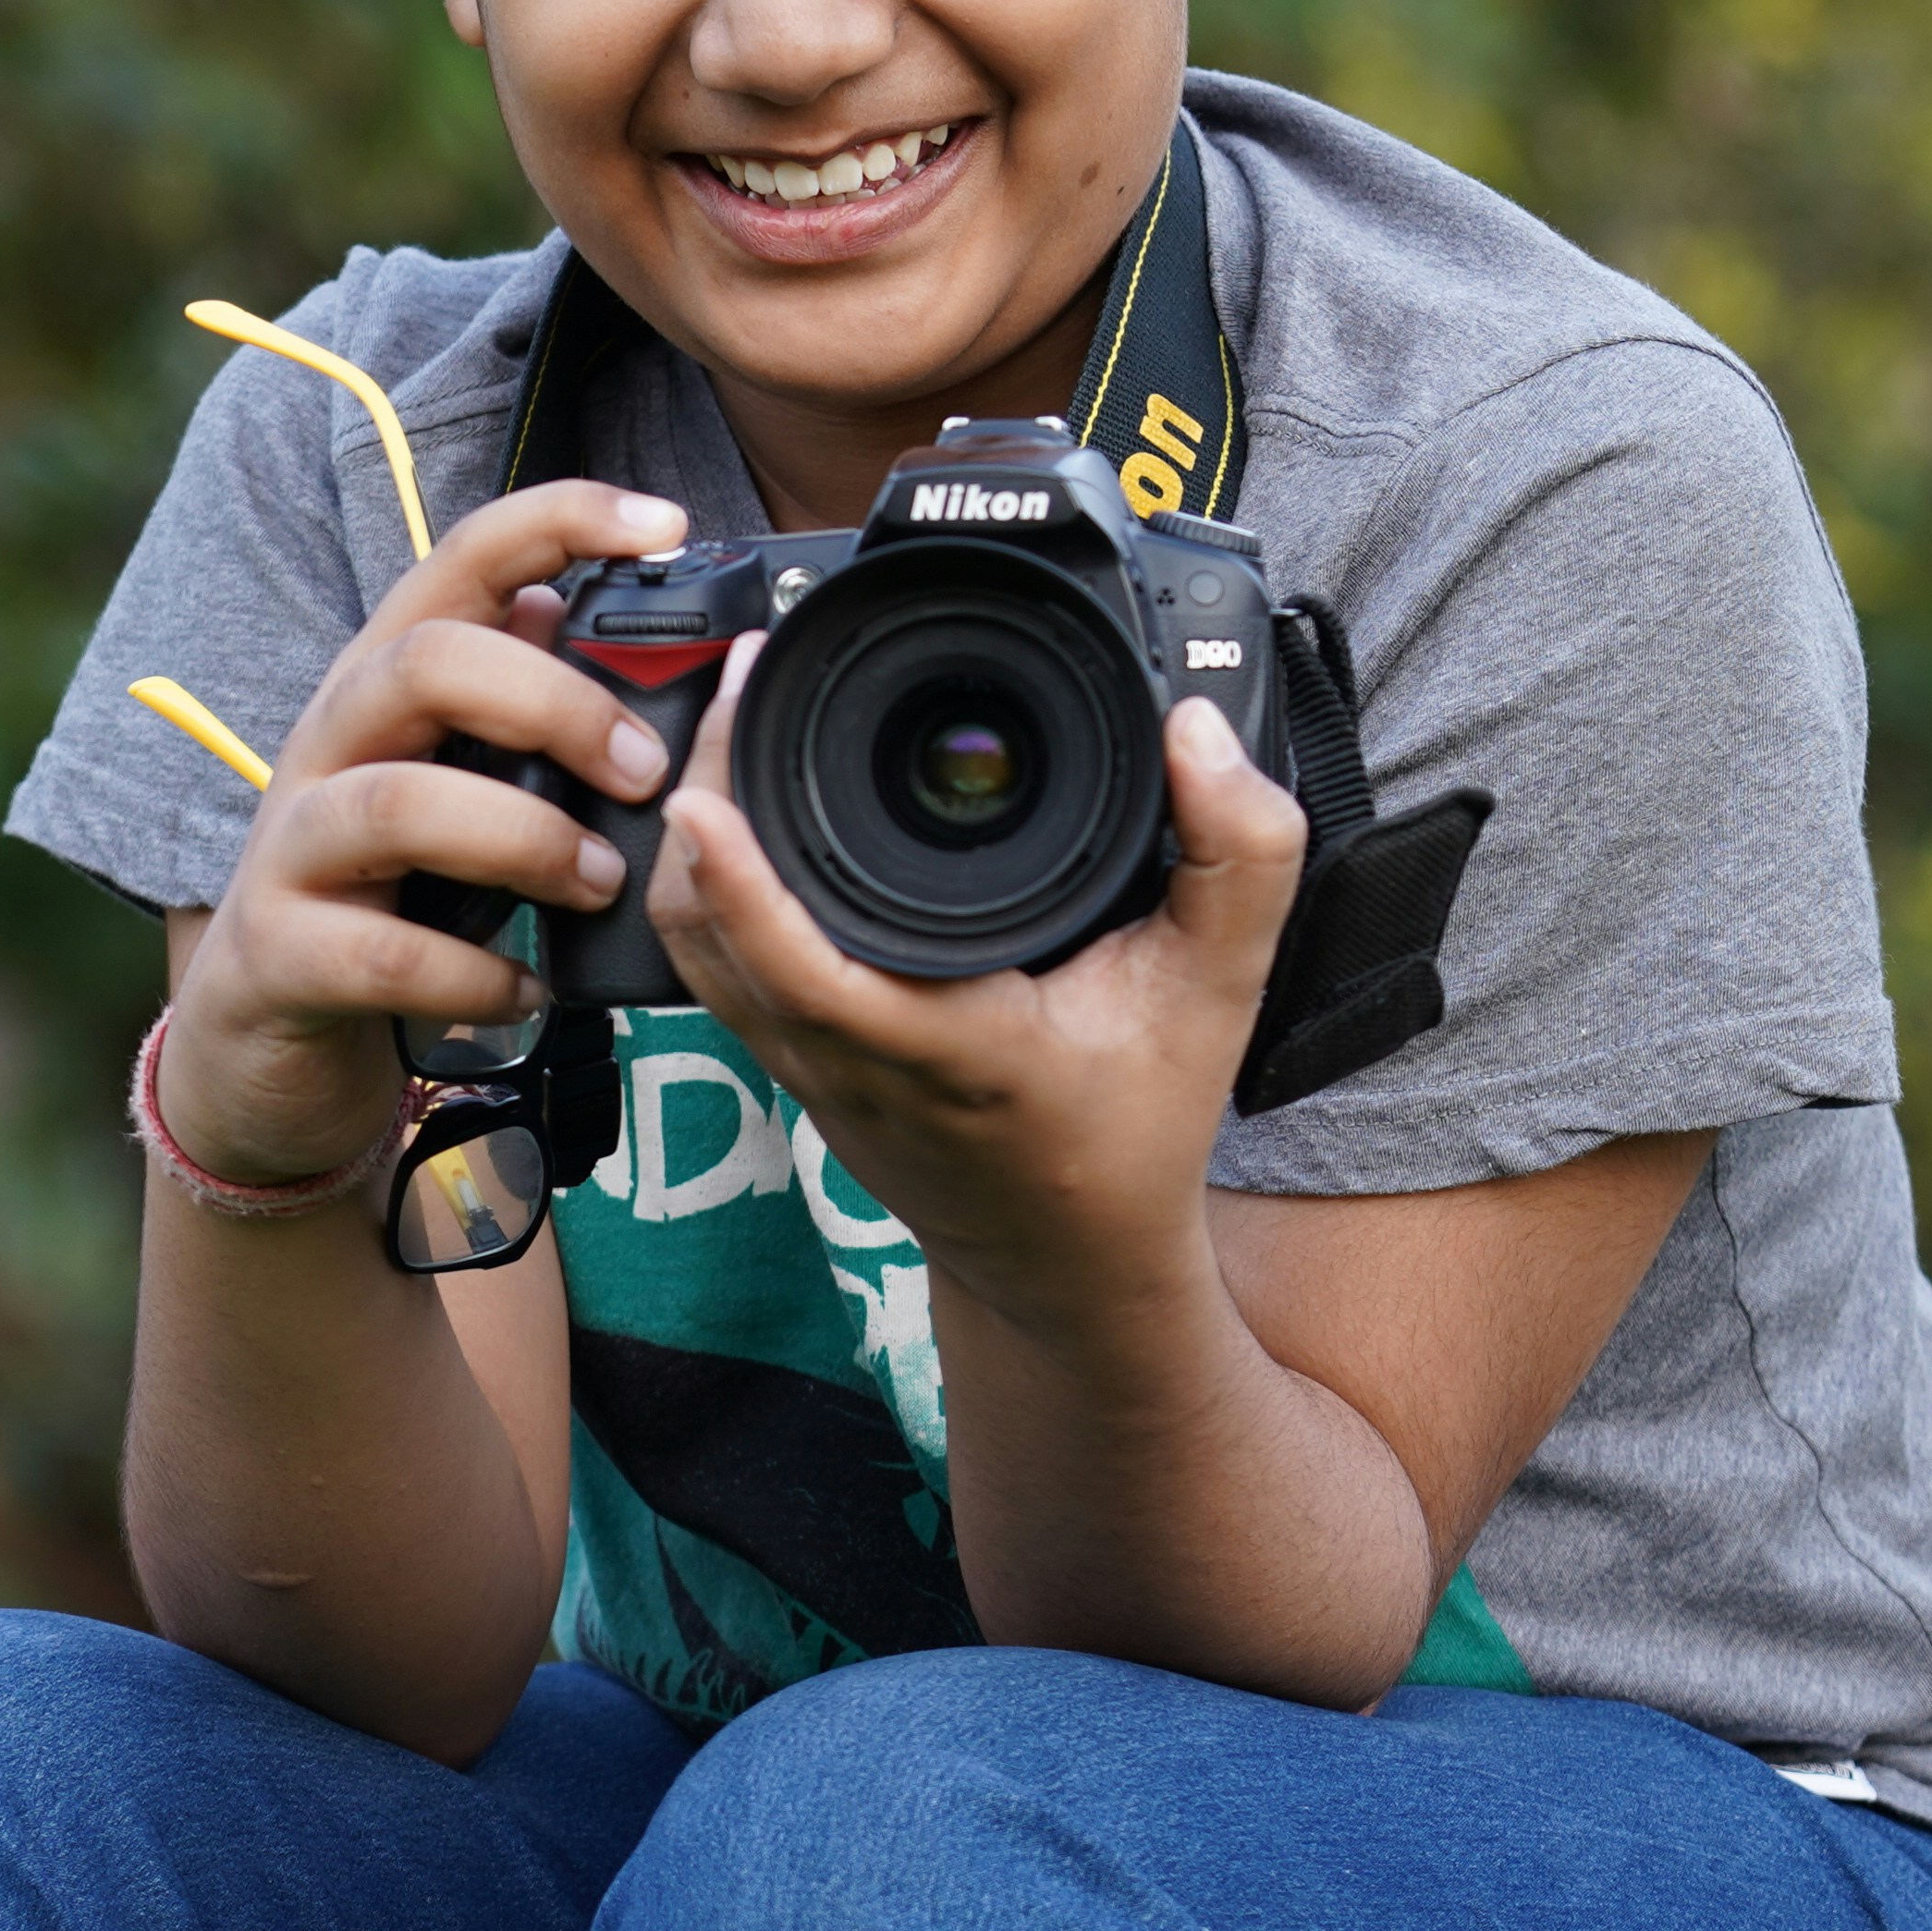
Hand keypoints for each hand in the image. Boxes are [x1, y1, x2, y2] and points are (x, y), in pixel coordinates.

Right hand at [156, 478, 694, 1187]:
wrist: (257, 1037)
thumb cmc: (385, 894)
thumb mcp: (458, 786)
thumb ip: (519, 711)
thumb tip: (592, 616)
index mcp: (385, 682)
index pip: (461, 560)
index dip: (561, 521)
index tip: (665, 525)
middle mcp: (329, 742)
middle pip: (427, 664)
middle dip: (557, 705)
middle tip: (645, 770)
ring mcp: (290, 847)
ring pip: (401, 804)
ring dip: (526, 841)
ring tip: (599, 882)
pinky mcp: (278, 954)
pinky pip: (385, 954)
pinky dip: (477, 976)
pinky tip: (532, 990)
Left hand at [649, 634, 1308, 1328]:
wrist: (1072, 1258)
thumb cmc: (1139, 1126)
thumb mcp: (1221, 992)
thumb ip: (1241, 858)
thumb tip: (1197, 729)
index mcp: (946, 1045)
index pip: (809, 967)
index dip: (743, 884)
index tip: (705, 794)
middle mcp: (850, 1060)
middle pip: (714, 931)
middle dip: (708, 791)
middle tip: (747, 672)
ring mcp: (804, 1067)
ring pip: (694, 946)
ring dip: (691, 836)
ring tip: (737, 715)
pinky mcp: (789, 1062)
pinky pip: (711, 963)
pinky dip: (703, 879)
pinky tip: (739, 802)